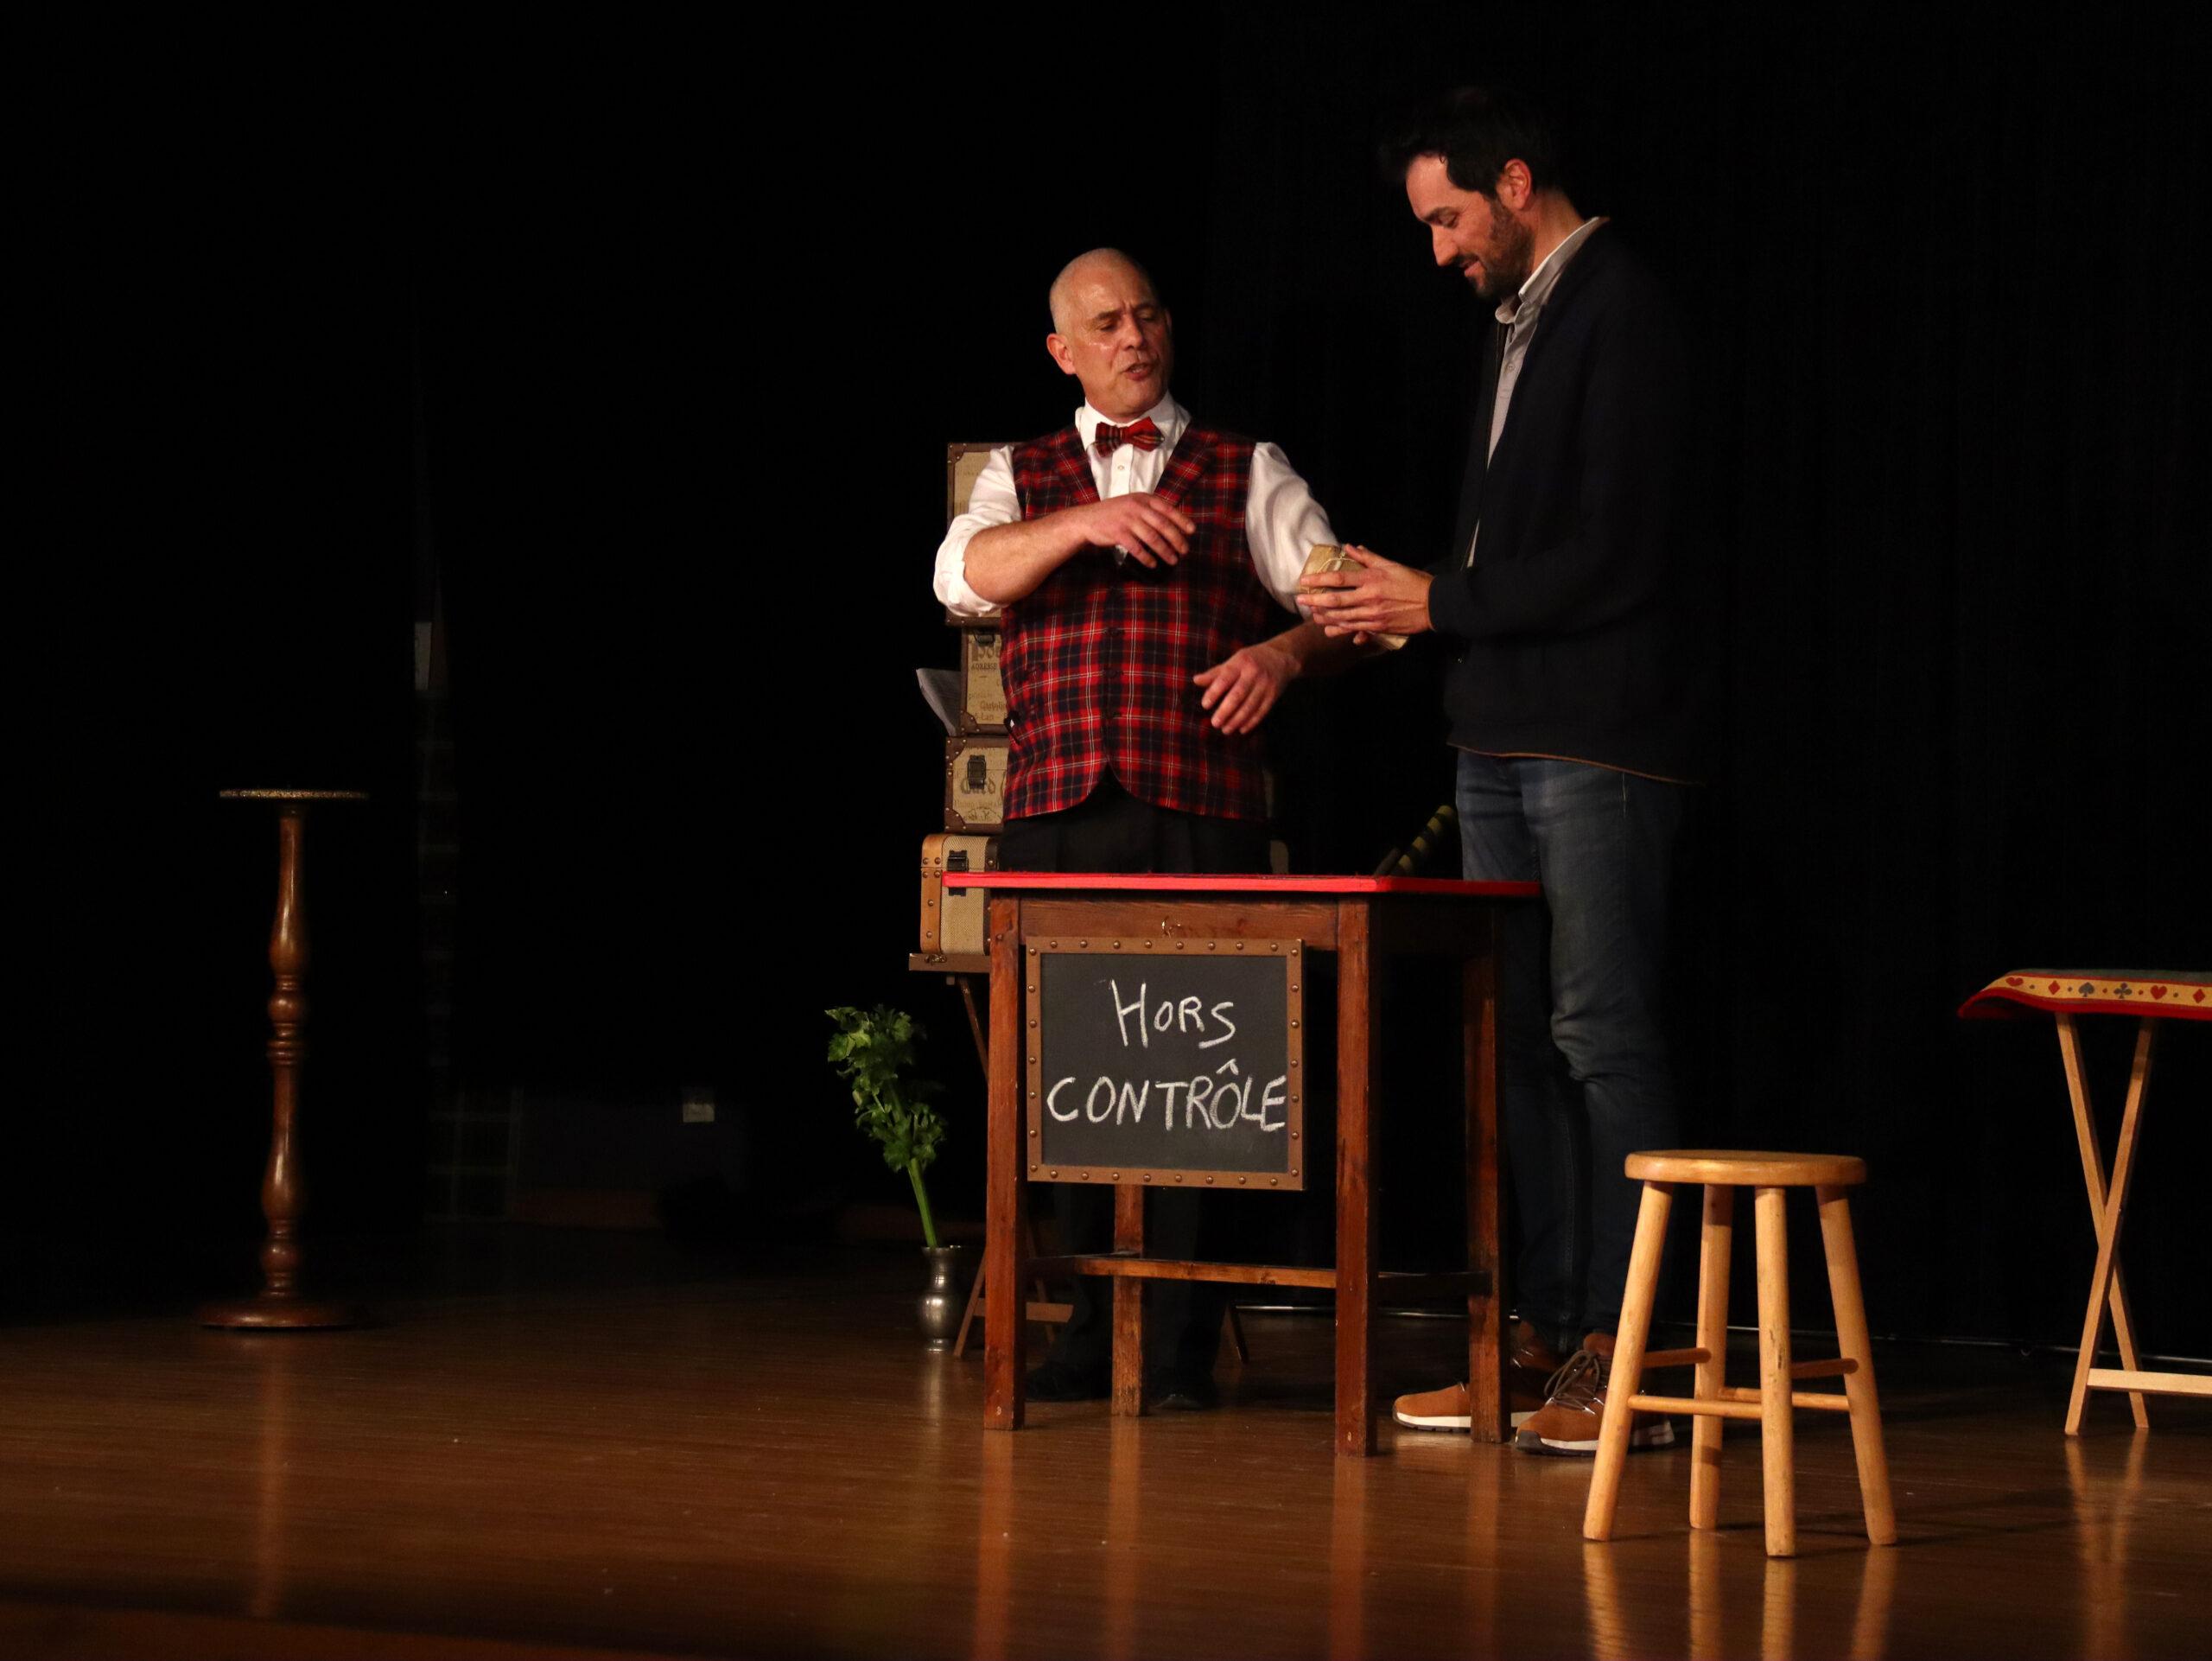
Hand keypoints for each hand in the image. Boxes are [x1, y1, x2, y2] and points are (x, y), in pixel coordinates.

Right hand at [1073, 493, 1196, 567]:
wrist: (1087, 519)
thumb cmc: (1114, 514)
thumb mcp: (1132, 504)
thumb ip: (1150, 510)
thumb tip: (1173, 523)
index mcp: (1143, 499)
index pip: (1168, 509)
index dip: (1182, 520)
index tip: (1192, 531)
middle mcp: (1136, 507)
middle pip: (1163, 525)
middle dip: (1177, 539)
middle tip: (1184, 551)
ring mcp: (1127, 520)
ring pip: (1152, 538)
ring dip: (1165, 551)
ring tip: (1173, 560)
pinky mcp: (1117, 533)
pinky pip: (1136, 548)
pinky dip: (1146, 557)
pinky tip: (1153, 564)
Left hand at [1193, 640, 1298, 734]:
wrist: (1282, 657)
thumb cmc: (1251, 660)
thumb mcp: (1234, 661)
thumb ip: (1215, 673)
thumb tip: (1195, 680)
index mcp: (1240, 662)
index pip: (1224, 679)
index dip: (1214, 692)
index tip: (1205, 705)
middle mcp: (1254, 673)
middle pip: (1238, 695)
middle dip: (1225, 711)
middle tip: (1214, 723)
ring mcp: (1265, 684)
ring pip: (1250, 706)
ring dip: (1237, 720)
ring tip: (1225, 730)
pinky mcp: (1274, 694)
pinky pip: (1262, 711)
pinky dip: (1251, 722)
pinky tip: (1241, 729)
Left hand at [1297, 544, 1431, 640]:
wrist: (1433, 603)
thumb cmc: (1412, 581)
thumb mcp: (1391, 565)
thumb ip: (1368, 557)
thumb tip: (1350, 547)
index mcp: (1371, 579)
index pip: (1339, 579)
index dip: (1319, 580)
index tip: (1304, 581)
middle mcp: (1369, 597)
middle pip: (1336, 600)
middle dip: (1315, 601)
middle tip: (1300, 600)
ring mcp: (1373, 614)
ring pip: (1342, 617)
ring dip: (1324, 616)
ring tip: (1312, 615)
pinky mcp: (1378, 626)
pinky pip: (1355, 629)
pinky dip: (1341, 629)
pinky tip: (1329, 629)